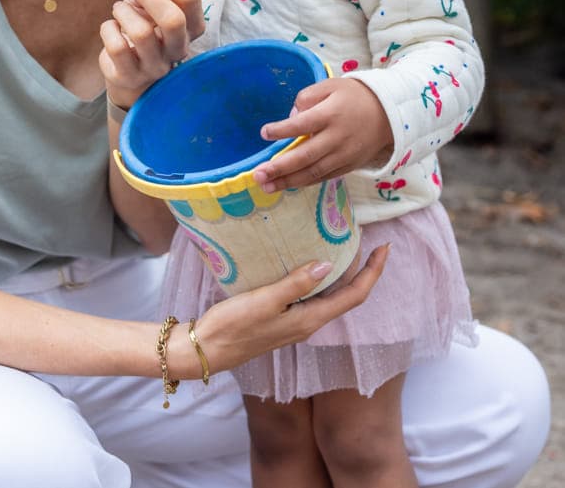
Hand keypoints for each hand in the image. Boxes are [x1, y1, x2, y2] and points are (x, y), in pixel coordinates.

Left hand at [99, 0, 204, 109]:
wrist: (129, 70)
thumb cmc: (143, 27)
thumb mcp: (148, 2)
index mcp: (192, 25)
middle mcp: (179, 48)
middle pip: (173, 18)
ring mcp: (156, 66)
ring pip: (141, 33)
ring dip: (123, 10)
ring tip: (118, 8)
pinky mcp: (131, 76)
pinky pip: (116, 47)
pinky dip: (108, 29)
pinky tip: (111, 28)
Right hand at [177, 245, 388, 377]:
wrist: (206, 350)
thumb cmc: (233, 326)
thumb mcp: (265, 301)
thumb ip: (296, 283)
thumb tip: (327, 265)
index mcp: (310, 319)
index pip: (354, 295)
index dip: (372, 272)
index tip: (384, 248)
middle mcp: (308, 323)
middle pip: (347, 295)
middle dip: (362, 270)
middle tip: (367, 240)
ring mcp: (295, 322)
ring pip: (329, 295)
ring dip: (342, 273)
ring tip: (343, 245)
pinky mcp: (281, 318)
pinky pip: (311, 296)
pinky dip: (320, 277)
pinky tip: (309, 263)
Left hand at [253, 77, 392, 191]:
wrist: (389, 114)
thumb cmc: (354, 96)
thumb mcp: (331, 85)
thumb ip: (307, 97)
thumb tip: (291, 117)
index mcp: (331, 115)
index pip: (302, 124)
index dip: (282, 130)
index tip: (264, 133)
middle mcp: (337, 138)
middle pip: (305, 156)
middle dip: (280, 167)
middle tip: (258, 175)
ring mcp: (343, 155)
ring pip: (313, 172)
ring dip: (288, 181)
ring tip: (266, 186)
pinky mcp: (348, 166)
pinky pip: (323, 177)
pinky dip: (305, 182)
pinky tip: (288, 185)